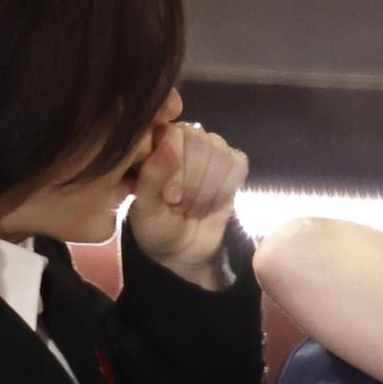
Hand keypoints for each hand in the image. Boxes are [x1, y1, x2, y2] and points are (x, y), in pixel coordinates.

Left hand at [127, 121, 247, 287]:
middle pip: (200, 142)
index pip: (173, 134)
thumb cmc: (156, 225)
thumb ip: (152, 175)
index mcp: (154, 141)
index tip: (170, 198)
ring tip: (193, 208)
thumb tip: (168, 146)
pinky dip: (226, 189)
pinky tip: (212, 204)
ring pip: (220, 152)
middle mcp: (183, 137)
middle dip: (193, 183)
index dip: (176, 167)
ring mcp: (209, 148)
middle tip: (180, 206)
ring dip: (208, 189)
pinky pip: (237, 164)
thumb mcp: (145, 206)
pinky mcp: (231, 163)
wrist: (182, 249)